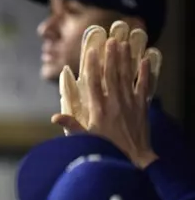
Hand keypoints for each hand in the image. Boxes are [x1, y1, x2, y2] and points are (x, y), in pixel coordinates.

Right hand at [54, 36, 158, 167]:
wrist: (134, 158)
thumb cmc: (107, 149)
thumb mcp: (86, 139)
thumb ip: (71, 126)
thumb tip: (54, 117)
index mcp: (99, 110)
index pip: (94, 83)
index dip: (93, 66)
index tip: (92, 52)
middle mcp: (114, 103)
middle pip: (112, 75)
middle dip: (111, 56)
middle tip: (110, 40)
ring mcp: (129, 103)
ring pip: (127, 77)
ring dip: (125, 59)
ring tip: (124, 44)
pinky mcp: (142, 106)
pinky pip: (143, 86)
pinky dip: (144, 73)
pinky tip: (144, 60)